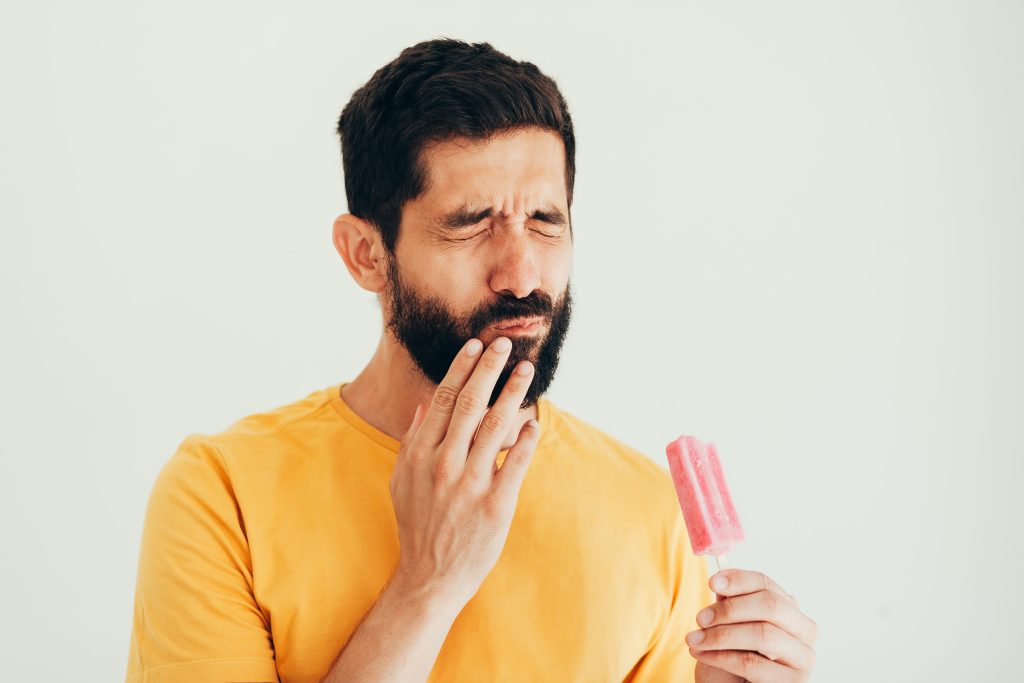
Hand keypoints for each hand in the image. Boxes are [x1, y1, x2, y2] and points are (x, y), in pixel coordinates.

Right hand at [388, 336, 539, 606]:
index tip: (473, 346)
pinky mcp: (495, 505)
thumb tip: (423, 405)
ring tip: (525, 371)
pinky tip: (534, 420)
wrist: (429, 577)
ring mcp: (470, 484)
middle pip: (468, 404)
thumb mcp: (402, 482)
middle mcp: (443, 465)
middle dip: (488, 369)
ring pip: (494, 426)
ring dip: (512, 393)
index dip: (459, 369)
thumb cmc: (417, 526)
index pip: (441, 400)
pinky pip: (516, 462)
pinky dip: (526, 438)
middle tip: (504, 344)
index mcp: (419, 455)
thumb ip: (411, 442)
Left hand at [687, 568, 817, 682]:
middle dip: (730, 609)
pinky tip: (701, 654)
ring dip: (721, 635)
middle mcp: (804, 632)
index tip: (712, 582)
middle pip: (771, 606)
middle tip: (700, 617)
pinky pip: (752, 663)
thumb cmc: (732, 657)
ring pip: (763, 634)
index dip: (739, 580)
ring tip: (694, 639)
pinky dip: (721, 656)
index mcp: (790, 610)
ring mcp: (802, 659)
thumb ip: (730, 604)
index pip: (767, 585)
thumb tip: (722, 581)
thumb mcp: (728, 626)